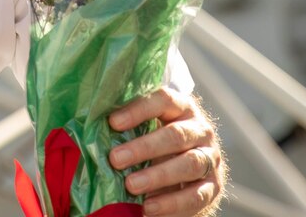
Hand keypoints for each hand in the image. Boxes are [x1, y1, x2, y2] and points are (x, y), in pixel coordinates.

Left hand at [107, 88, 223, 215]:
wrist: (191, 173)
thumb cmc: (157, 144)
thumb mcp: (147, 129)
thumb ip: (128, 126)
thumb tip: (92, 126)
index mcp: (181, 107)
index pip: (163, 100)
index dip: (138, 110)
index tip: (112, 123)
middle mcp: (200, 130)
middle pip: (175, 135)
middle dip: (144, 147)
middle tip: (115, 159)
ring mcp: (210, 158)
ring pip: (188, 164)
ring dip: (158, 176)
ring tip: (131, 186)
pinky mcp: (213, 187)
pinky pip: (196, 196)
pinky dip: (171, 204)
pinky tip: (148, 208)